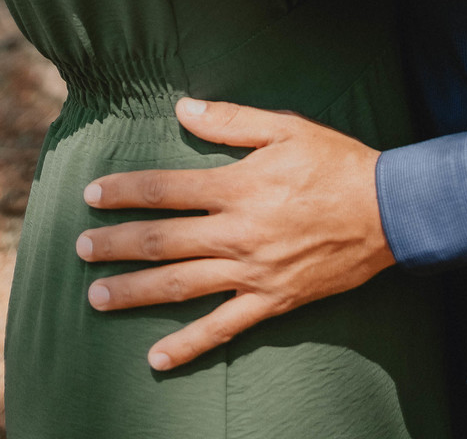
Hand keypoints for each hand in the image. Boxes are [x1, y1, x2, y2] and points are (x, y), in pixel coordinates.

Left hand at [75, 97, 391, 369]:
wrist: (387, 212)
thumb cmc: (336, 163)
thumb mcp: (286, 127)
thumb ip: (230, 121)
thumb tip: (182, 109)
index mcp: (238, 187)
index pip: (166, 190)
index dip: (126, 192)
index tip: (92, 194)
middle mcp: (237, 233)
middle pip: (163, 241)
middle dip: (117, 245)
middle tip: (79, 248)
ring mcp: (252, 273)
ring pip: (181, 286)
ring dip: (135, 292)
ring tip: (96, 297)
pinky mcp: (271, 302)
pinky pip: (222, 329)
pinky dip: (187, 346)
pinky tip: (156, 358)